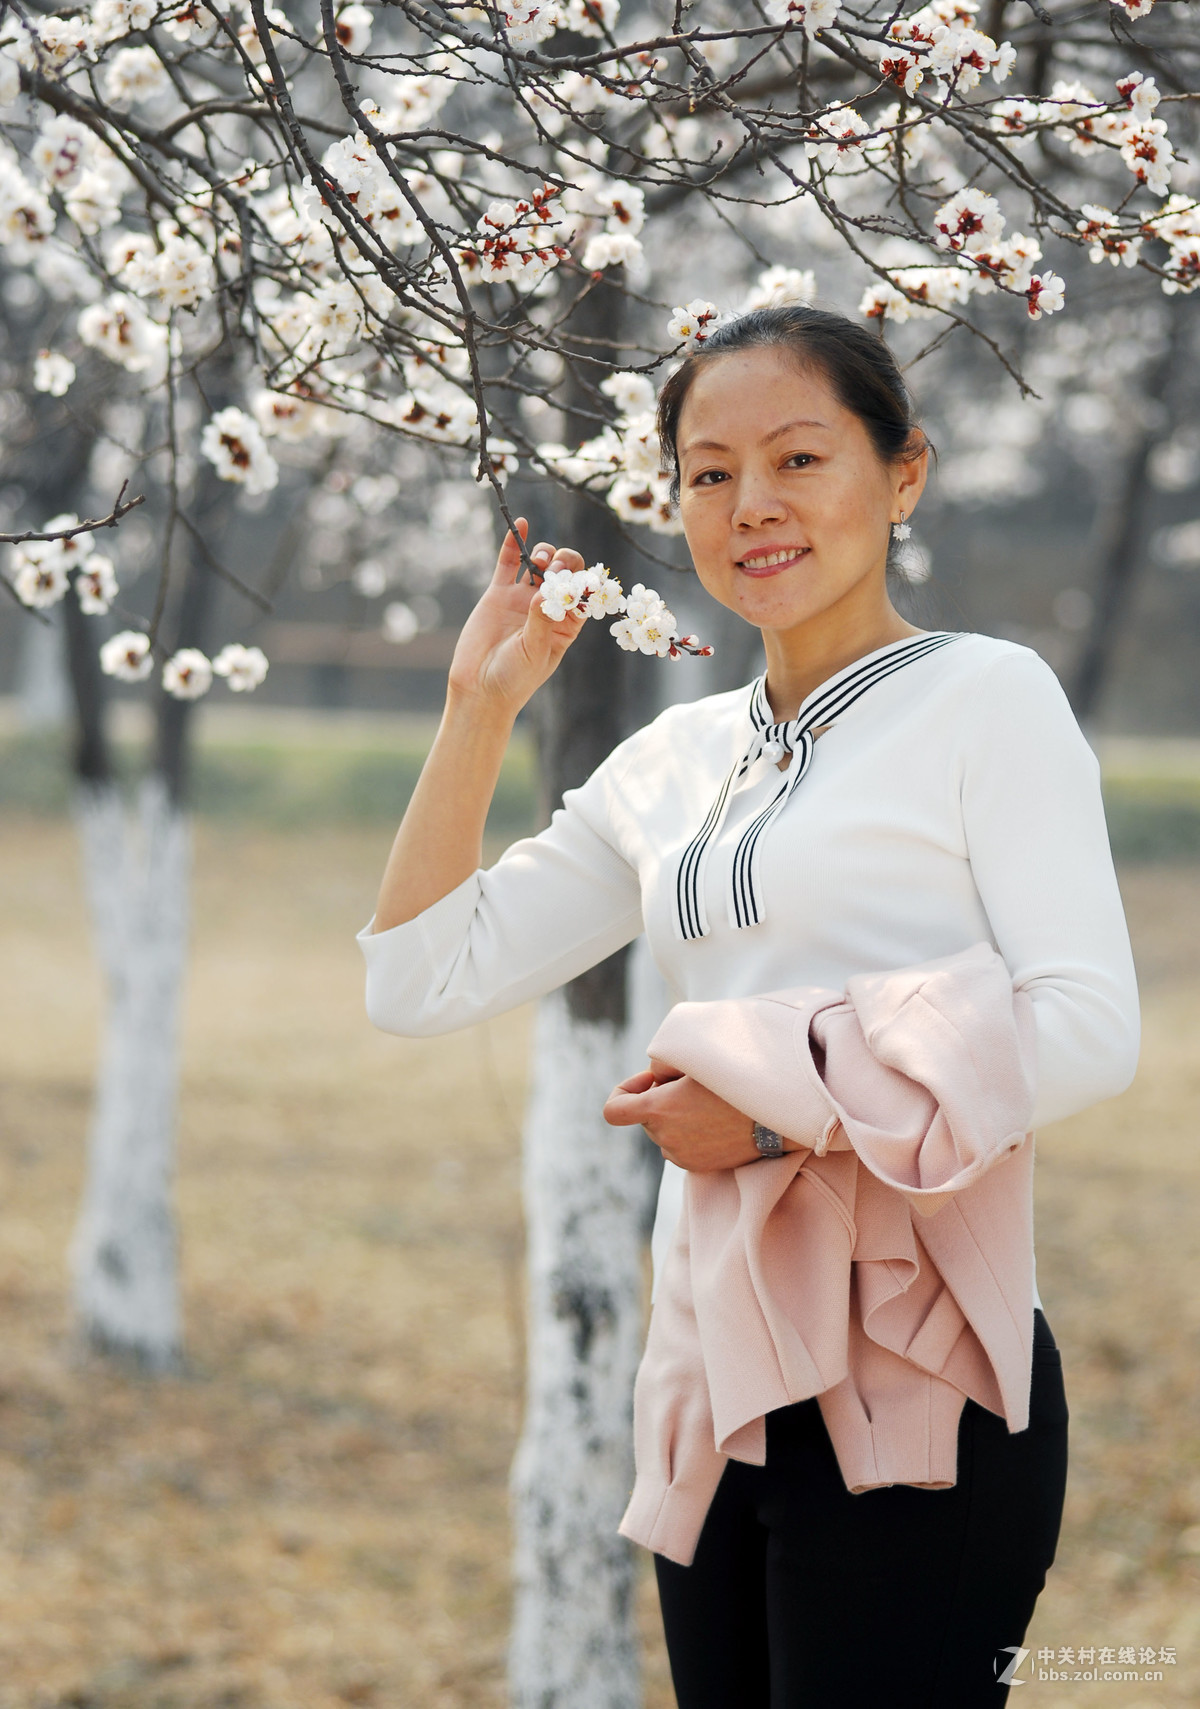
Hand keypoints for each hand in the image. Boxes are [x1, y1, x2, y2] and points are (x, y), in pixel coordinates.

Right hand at [446, 517, 589, 715]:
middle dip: (565, 564)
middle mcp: (548, 607)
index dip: (584, 581)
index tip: (575, 582)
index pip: (584, 593)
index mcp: (567, 624)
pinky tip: (521, 523)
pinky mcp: (499, 593)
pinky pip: (509, 562)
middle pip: (565, 572)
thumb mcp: (535, 652)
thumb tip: (546, 592)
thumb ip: (541, 621)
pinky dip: (515, 542)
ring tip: (538, 562)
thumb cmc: (515, 678)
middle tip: (554, 570)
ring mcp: (523, 597)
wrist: (479, 687)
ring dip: (545, 554)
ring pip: (540, 564)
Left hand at [602, 1058, 763, 1172]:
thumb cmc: (734, 1081)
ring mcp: (680, 1155)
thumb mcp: (694, 1061)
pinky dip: (689, 1133)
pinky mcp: (696, 1167)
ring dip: (675, 1117)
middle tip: (690, 1084)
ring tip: (707, 1103)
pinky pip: (680, 1146)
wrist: (773, 1116)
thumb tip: (652, 1079)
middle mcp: (664, 1137)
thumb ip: (663, 1067)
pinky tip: (714, 1120)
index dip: (624, 1091)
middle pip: (645, 1117)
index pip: (613, 1111)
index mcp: (658, 1109)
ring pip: (663, 1132)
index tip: (649, 1082)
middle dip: (659, 1099)